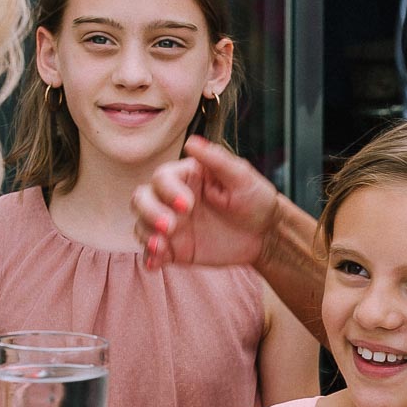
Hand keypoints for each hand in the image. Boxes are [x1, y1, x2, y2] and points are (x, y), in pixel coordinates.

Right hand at [132, 135, 280, 271]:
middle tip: (170, 227)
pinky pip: (153, 252)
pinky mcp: (175, 249)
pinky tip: (155, 264)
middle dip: (150, 212)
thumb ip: (216, 159)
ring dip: (147, 235)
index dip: (168, 191)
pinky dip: (150, 258)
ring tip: (160, 247)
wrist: (265, 234)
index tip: (188, 205)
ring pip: (142, 225)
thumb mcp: (241, 176)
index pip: (162, 178)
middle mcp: (172, 199)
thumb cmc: (255, 199)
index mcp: (186, 177)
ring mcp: (172, 224)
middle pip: (142, 199)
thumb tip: (191, 142)